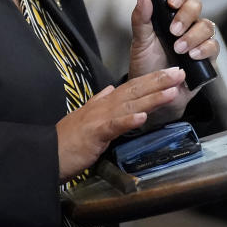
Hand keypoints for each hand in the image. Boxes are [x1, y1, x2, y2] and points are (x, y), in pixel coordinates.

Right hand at [55, 67, 185, 179]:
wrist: (46, 153)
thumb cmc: (67, 140)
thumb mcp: (84, 117)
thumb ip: (98, 102)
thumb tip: (108, 90)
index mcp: (104, 104)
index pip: (132, 87)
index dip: (152, 79)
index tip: (171, 73)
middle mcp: (103, 107)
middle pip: (135, 91)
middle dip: (159, 81)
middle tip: (179, 73)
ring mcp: (99, 119)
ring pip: (130, 105)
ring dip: (151, 98)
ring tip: (170, 91)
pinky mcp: (95, 134)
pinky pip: (114, 126)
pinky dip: (129, 120)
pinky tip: (143, 117)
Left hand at [128, 0, 219, 123]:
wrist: (154, 93)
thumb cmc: (146, 65)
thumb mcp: (139, 41)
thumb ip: (141, 18)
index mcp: (169, 13)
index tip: (170, 2)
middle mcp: (186, 22)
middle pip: (196, 5)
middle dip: (186, 15)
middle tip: (173, 31)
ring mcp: (198, 38)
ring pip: (207, 25)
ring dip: (193, 35)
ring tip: (179, 48)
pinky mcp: (208, 56)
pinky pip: (214, 46)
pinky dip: (204, 49)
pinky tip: (192, 56)